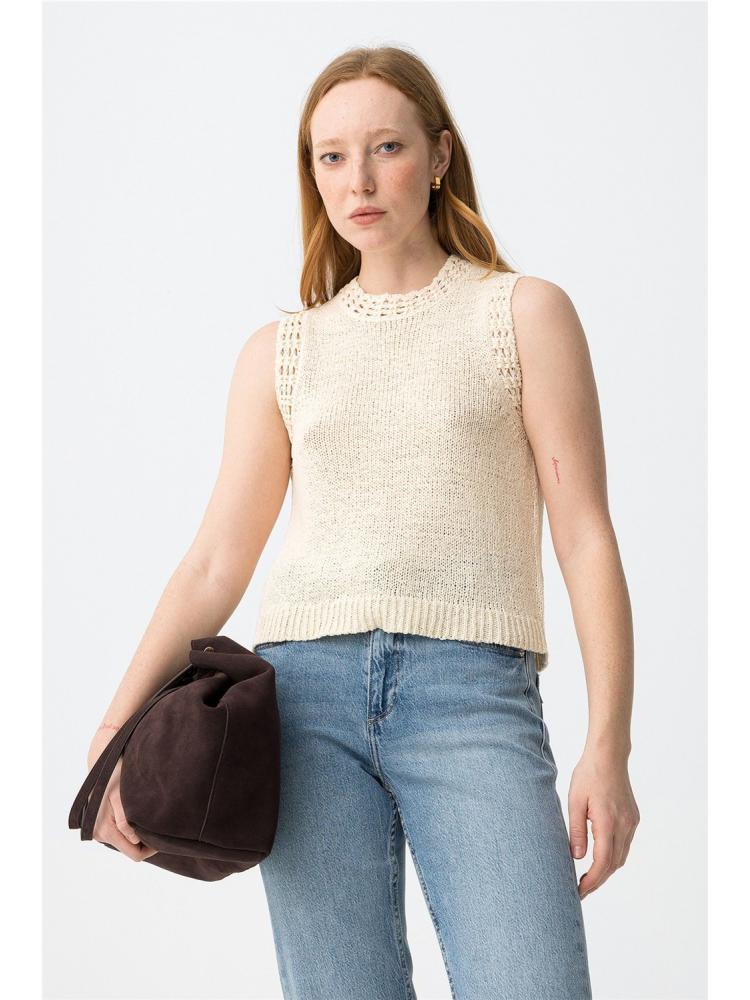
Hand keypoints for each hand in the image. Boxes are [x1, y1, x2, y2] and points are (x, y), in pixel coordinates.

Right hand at [87, 731, 158, 861]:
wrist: (102, 759)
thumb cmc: (114, 773)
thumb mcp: (121, 795)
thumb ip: (125, 820)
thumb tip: (135, 839)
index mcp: (104, 830)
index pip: (134, 854)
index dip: (152, 847)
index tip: (165, 834)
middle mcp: (98, 834)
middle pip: (130, 850)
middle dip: (146, 841)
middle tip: (161, 826)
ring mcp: (98, 830)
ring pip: (126, 842)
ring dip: (138, 834)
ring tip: (149, 815)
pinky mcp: (101, 824)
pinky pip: (121, 834)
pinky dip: (131, 828)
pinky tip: (138, 812)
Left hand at [567, 747, 639, 900]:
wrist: (609, 755)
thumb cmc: (588, 775)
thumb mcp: (575, 801)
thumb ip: (576, 830)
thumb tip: (577, 857)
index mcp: (608, 822)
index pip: (602, 862)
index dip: (592, 881)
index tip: (579, 891)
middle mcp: (624, 825)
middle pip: (613, 864)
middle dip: (598, 880)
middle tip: (580, 890)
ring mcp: (631, 822)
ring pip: (621, 856)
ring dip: (606, 870)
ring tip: (588, 877)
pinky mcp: (633, 818)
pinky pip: (625, 844)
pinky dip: (613, 856)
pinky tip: (600, 857)